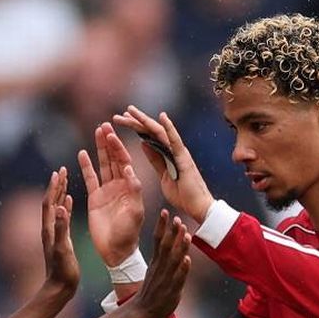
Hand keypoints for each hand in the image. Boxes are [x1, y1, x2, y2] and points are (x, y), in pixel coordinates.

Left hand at [40, 166, 79, 293]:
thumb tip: (61, 208)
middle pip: (51, 202)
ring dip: (60, 193)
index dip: (53, 187)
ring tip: (65, 179)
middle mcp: (49, 229)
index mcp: (49, 229)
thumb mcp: (63, 249)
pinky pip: (62, 217)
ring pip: (56, 208)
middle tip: (61, 170)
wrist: (60, 287)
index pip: (49, 203)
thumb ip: (62, 229)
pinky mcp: (61, 238)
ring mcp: (54, 233)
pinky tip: (69, 201)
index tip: (58, 172)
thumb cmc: (62, 271)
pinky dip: (65, 206)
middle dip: (56, 185)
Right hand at [78, 123, 144, 265]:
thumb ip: (133, 189)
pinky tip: (81, 153)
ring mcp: (107, 191)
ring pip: (103, 165)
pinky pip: (90, 179)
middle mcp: (120, 185)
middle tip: (105, 125)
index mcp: (131, 186)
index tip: (114, 134)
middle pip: (114, 159)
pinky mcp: (95, 198)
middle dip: (110, 142)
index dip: (120, 147)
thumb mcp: (136, 211)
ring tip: (97, 131)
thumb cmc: (129, 233)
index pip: (125, 162)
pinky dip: (86, 166)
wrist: (116, 250)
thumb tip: (128, 168)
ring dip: (100, 148)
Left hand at [113, 106, 214, 223]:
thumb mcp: (163, 175)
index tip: (122, 121)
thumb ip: (155, 159)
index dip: (135, 128)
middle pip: (150, 132)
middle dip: (135, 122)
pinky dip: (169, 128)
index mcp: (165, 154)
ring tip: (130, 110)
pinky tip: (162, 117)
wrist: (197, 206)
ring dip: (144, 120)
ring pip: (158, 132)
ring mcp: (178, 152)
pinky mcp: (184, 158)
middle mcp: (172, 149)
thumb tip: (144, 144)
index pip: (147, 137)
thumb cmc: (183, 193)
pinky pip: (175, 141)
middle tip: (120, 113)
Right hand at [131, 211, 191, 317]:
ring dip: (180, 246)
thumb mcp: (155, 271)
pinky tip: (188, 259)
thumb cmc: (151, 291)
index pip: (157, 240)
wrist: (142, 312)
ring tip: (186, 234)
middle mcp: (160, 268)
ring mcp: (166, 278)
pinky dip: (183, 268)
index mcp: (155, 262)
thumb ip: (163, 258)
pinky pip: (178, 278)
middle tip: (177, 218)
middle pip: (166, 247)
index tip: (165, 211)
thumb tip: (171, 242)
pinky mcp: (172, 290)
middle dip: (172, 232)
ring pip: (173, 260)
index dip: (162, 226)